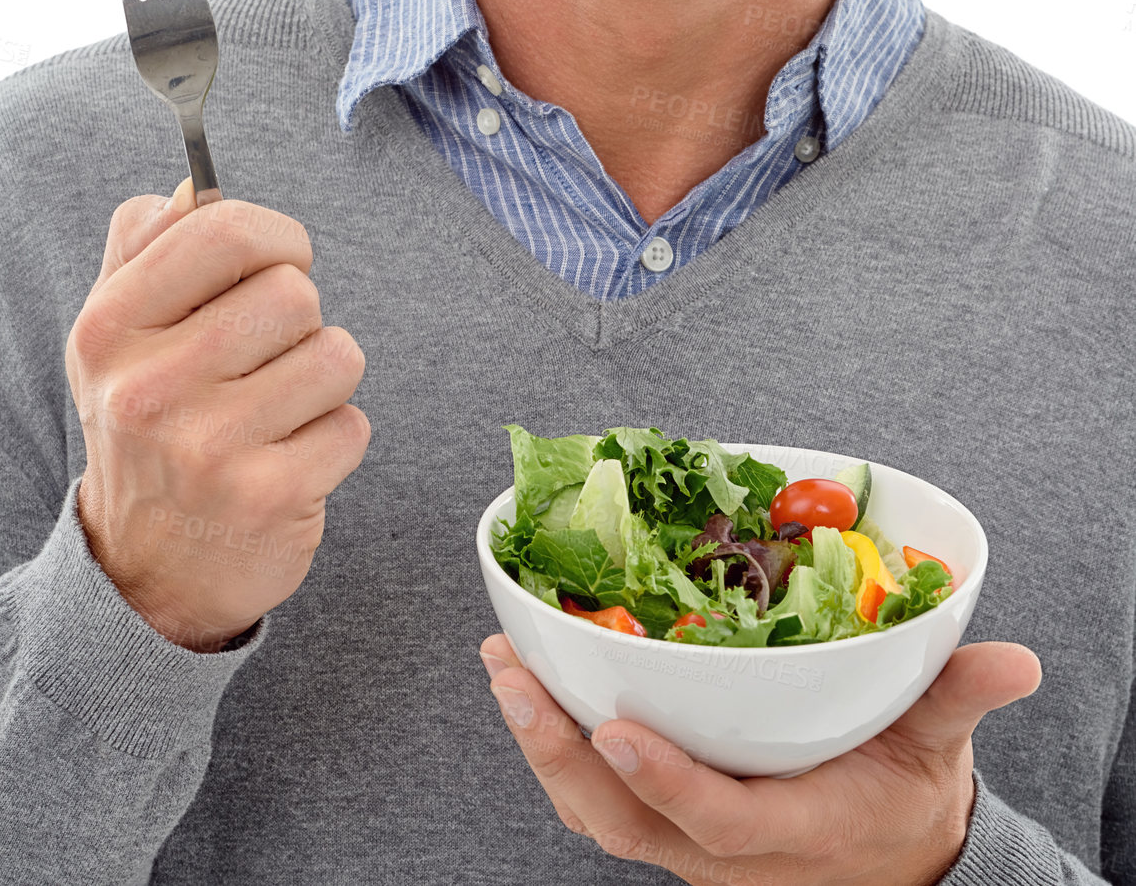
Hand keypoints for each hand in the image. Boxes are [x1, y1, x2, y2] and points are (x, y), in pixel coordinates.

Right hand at [66, 178, 370, 651]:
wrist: (144, 573)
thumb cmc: (147, 426)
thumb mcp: (115, 336)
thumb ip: (145, 247)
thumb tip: (194, 184)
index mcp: (110, 328)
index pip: (226, 231)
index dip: (277, 236)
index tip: (279, 262)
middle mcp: (149, 387)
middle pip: (294, 291)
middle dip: (298, 320)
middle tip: (266, 358)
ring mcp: (209, 448)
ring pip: (337, 353)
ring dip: (324, 378)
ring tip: (278, 409)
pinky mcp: (269, 498)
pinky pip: (353, 424)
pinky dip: (334, 438)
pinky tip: (289, 459)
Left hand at [479, 631, 1041, 884]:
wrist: (891, 858)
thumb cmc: (907, 790)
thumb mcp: (939, 745)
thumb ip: (961, 699)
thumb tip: (1016, 660)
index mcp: (792, 831)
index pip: (718, 820)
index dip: (668, 781)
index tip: (621, 731)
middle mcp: (724, 850)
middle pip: (624, 821)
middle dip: (561, 754)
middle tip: (514, 677)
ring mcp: (686, 842)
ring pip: (595, 815)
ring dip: (540, 746)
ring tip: (502, 668)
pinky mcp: (667, 823)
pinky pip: (596, 801)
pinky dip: (554, 752)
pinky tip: (528, 687)